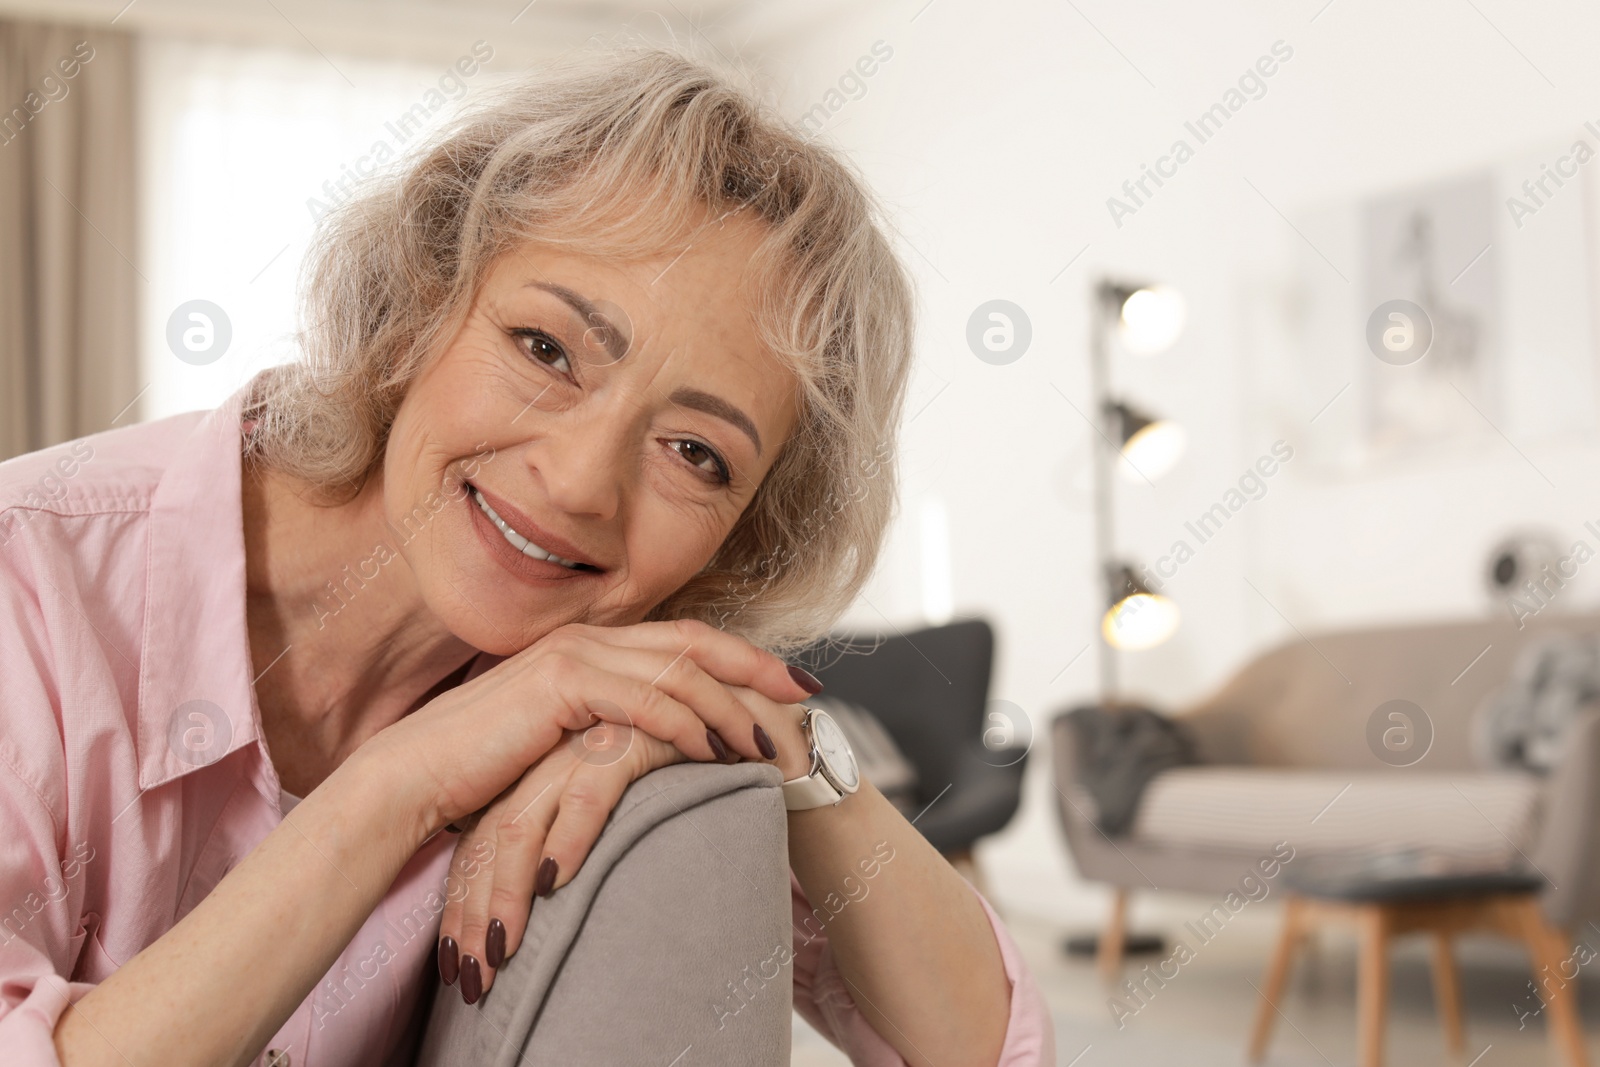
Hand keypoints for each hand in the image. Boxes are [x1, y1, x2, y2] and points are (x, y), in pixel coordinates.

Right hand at [359, 619, 820, 843]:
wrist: (413, 778)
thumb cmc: (479, 771)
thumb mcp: (557, 746)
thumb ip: (602, 734)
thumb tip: (649, 753)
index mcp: (589, 649)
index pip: (682, 642)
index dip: (742, 657)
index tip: (791, 681)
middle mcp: (586, 641)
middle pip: (694, 642)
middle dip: (756, 665)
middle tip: (807, 692)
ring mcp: (573, 657)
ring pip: (677, 670)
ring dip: (731, 703)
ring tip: (770, 738)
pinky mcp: (560, 686)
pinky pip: (643, 700)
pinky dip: (687, 722)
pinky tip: (716, 748)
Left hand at [437, 720, 686, 1001]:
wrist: (764, 741)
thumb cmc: (697, 791)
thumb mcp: (624, 823)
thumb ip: (578, 846)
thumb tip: (536, 916)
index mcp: (542, 768)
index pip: (482, 838)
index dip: (465, 903)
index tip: (457, 968)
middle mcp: (555, 750)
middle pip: (489, 835)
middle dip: (471, 911)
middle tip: (470, 980)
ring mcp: (590, 736)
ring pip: (522, 818)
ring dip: (504, 893)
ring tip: (501, 954)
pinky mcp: (634, 732)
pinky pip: (589, 790)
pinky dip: (566, 837)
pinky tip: (553, 881)